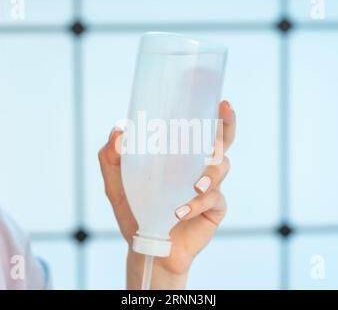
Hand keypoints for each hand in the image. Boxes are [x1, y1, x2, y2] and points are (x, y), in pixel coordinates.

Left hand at [98, 100, 235, 288]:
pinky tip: (180, 211)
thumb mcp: (117, 185)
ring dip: (210, 173)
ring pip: (221, 169)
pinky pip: (214, 199)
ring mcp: (209, 188)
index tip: (213, 96)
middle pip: (221, 142)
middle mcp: (198, 168)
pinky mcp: (214, 208)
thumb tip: (118, 129)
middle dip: (226, 125)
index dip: (208, 113)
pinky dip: (197, 204)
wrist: (148, 247)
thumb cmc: (135, 212)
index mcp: (178, 158)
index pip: (196, 131)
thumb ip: (111, 160)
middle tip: (225, 110)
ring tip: (194, 186)